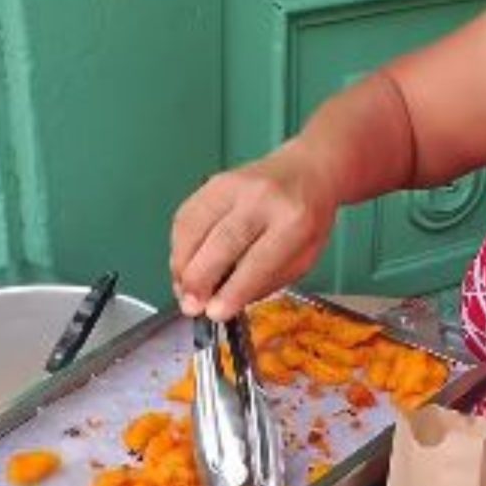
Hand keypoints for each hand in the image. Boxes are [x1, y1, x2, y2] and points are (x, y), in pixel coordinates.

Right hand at [169, 144, 335, 319]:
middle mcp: (261, 198)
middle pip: (221, 242)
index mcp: (294, 220)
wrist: (306, 171)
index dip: (233, 290)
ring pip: (195, 228)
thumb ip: (265, 281)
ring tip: (183, 289)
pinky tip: (183, 265)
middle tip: (190, 306)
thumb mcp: (303, 258)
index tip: (214, 314)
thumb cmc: (308, 221)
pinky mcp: (210, 183)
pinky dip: (178, 246)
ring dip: (182, 264)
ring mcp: (232, 185)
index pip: (259, 260)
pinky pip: (185, 217)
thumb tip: (220, 303)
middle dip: (200, 279)